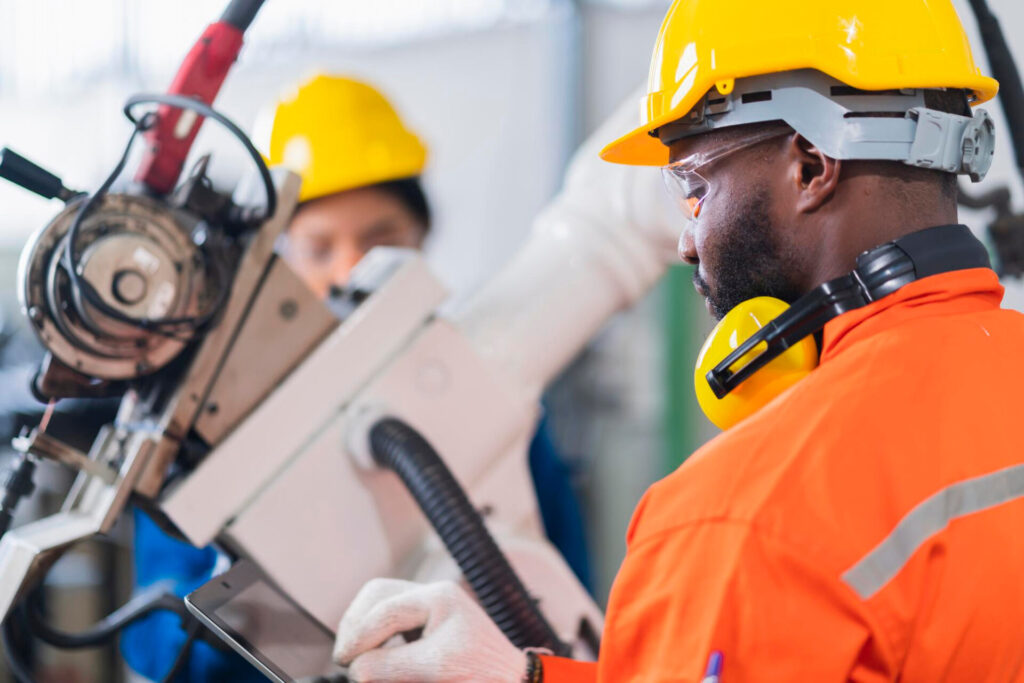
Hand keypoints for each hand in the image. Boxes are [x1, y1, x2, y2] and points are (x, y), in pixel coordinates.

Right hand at [333, 578, 526, 681]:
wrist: (512, 679)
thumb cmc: (482, 673)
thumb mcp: (435, 669)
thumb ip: (391, 666)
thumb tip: (355, 668)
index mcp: (439, 597)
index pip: (385, 610)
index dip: (359, 637)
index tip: (344, 663)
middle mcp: (433, 593)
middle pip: (378, 593)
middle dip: (356, 623)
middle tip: (346, 656)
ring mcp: (430, 604)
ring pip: (380, 600)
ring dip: (362, 626)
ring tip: (355, 656)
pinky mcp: (426, 619)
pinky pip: (389, 614)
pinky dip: (374, 631)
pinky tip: (373, 653)